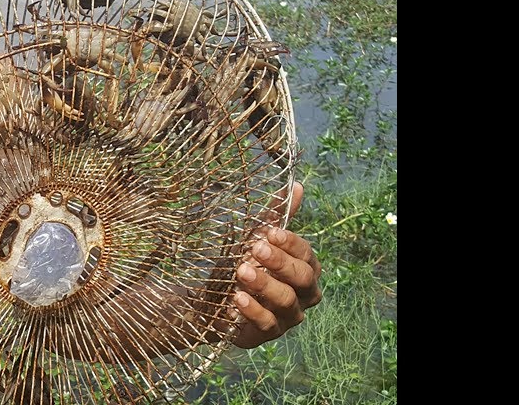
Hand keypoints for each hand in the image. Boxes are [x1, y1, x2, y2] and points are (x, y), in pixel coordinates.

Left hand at [232, 181, 322, 347]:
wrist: (211, 297)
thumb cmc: (243, 263)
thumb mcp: (255, 238)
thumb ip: (276, 216)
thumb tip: (298, 186)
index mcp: (305, 268)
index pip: (307, 254)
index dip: (290, 243)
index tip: (269, 232)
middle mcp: (303, 294)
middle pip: (302, 278)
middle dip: (280, 262)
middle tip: (254, 248)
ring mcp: (289, 316)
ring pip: (287, 301)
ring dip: (264, 284)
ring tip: (241, 271)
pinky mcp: (269, 333)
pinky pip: (268, 324)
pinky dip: (253, 310)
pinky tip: (237, 298)